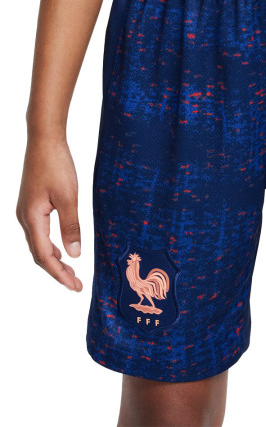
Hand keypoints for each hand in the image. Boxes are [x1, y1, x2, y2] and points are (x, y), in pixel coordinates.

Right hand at [16, 136, 82, 290]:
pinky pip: (39, 234)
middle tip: (76, 285)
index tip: (75, 287)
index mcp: (32, 219)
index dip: (60, 274)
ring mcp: (26, 212)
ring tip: (71, 273)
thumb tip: (75, 255)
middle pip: (39, 254)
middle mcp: (24, 218)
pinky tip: (62, 250)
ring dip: (54, 260)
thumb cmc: (56, 165)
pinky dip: (50, 247)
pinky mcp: (32, 205)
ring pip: (38, 245)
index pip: (45, 256)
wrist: (44, 141)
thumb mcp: (69, 197)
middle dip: (57, 271)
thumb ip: (71, 226)